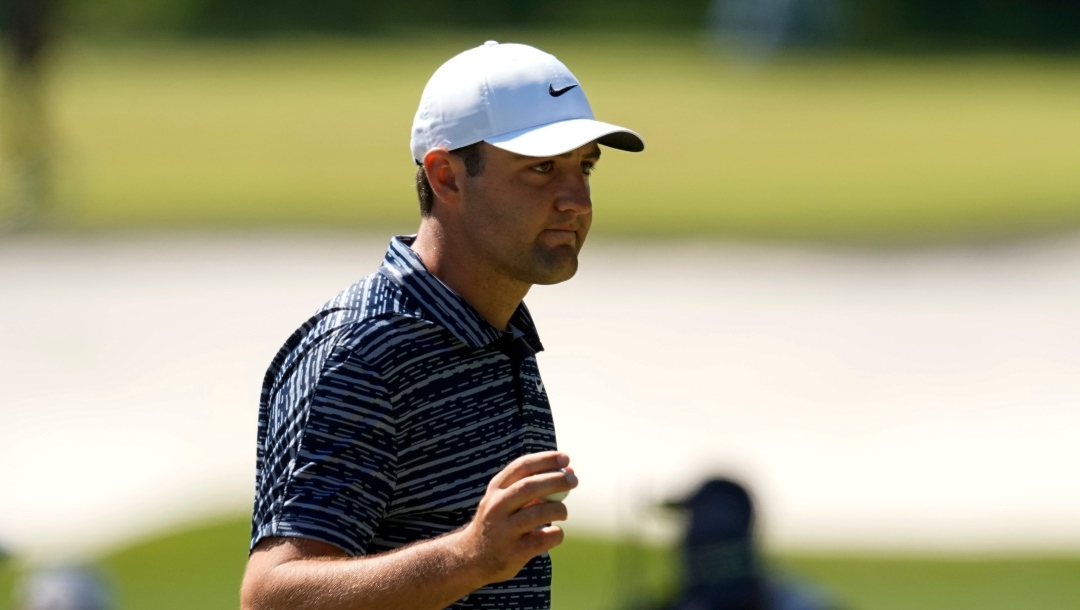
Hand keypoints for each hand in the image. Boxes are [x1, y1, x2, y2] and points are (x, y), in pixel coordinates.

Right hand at [457, 451, 578, 583]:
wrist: (473, 558)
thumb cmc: (501, 521)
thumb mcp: (505, 500)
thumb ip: (533, 486)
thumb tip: (569, 473)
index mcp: (496, 489)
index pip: (521, 466)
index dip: (545, 460)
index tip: (565, 459)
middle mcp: (496, 507)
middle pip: (530, 487)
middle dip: (556, 480)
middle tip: (574, 480)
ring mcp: (503, 530)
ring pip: (538, 513)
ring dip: (558, 509)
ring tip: (563, 512)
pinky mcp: (513, 552)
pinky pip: (543, 539)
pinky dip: (556, 534)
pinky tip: (554, 532)